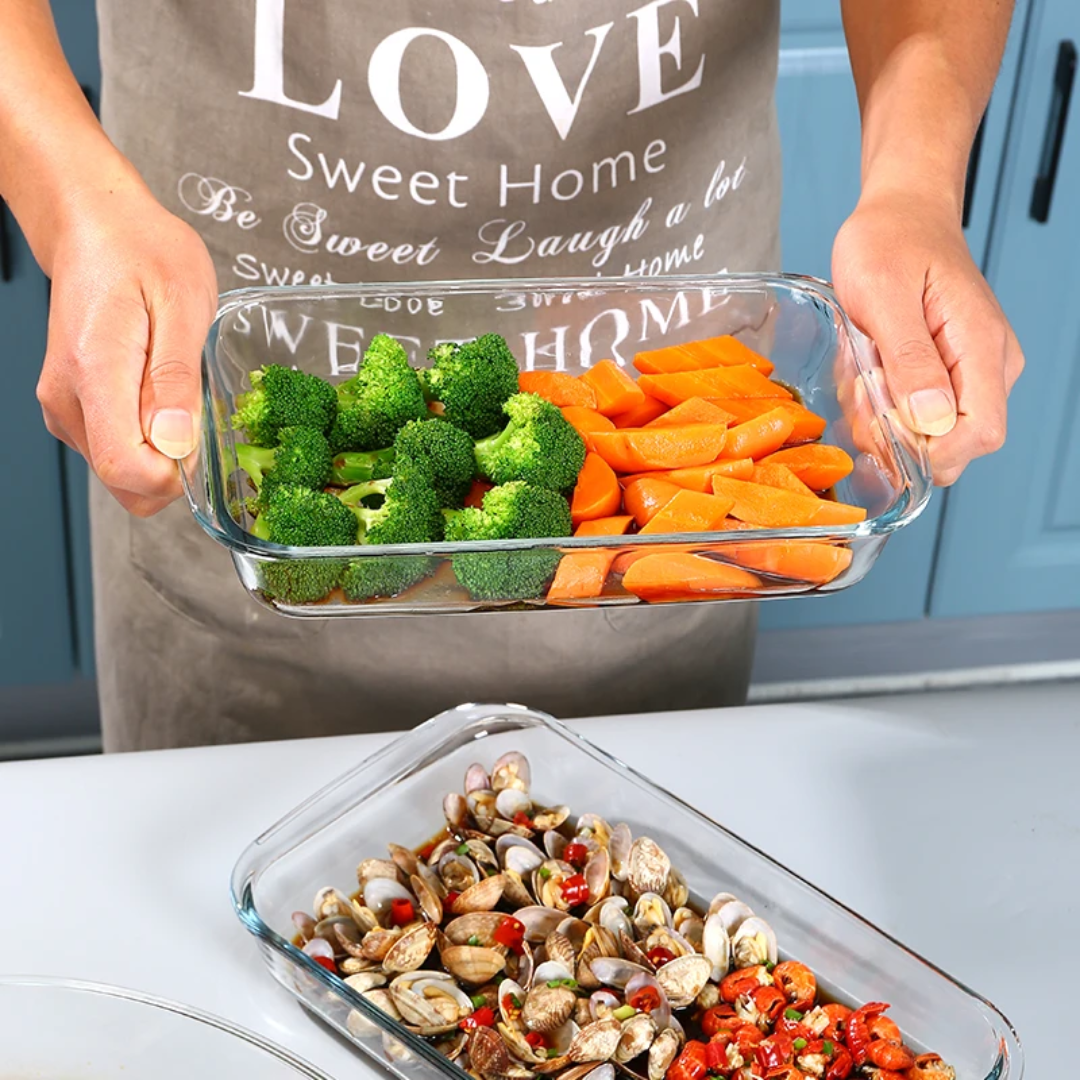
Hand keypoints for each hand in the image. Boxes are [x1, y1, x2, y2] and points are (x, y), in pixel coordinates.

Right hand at [36, 181, 217, 515]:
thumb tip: (176, 444)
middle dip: (172, 469)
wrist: (97, 227)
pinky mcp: (74, 408)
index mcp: (95, 371)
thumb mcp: (183, 304)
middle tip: (196, 412)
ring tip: (176, 389)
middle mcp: (68, 398)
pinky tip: (160, 393)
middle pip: (123, 482)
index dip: (174, 475)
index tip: (202, 441)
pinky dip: (148, 439)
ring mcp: (65, 406)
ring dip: (162, 452)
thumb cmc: (143, 253)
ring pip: (121, 473)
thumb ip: (177, 379)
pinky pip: (117, 450)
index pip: (125, 467)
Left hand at [831, 189, 1023, 485]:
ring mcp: (976, 370)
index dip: (929, 450)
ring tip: (865, 370)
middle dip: (902, 439)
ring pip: (935, 435)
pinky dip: (890, 405)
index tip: (881, 426)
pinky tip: (871, 371)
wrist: (901, 212)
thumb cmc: (890, 241)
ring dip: (891, 420)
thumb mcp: (883, 294)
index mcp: (982, 346)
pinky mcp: (954, 371)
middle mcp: (991, 365)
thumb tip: (932, 419)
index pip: (980, 433)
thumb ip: (908, 357)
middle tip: (862, 395)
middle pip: (957, 446)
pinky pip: (924, 413)